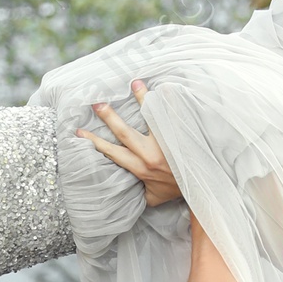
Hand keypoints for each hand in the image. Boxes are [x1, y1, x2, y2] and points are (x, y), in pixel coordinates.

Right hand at [81, 80, 181, 208]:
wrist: (202, 188)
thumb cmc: (177, 191)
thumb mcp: (155, 198)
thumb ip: (140, 193)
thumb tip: (126, 192)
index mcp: (141, 168)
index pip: (112, 153)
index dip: (94, 142)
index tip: (79, 132)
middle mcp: (150, 155)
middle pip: (124, 133)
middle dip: (109, 118)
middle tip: (97, 104)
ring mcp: (166, 144)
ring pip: (152, 118)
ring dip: (143, 99)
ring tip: (135, 83)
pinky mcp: (181, 136)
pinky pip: (175, 115)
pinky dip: (172, 101)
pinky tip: (167, 87)